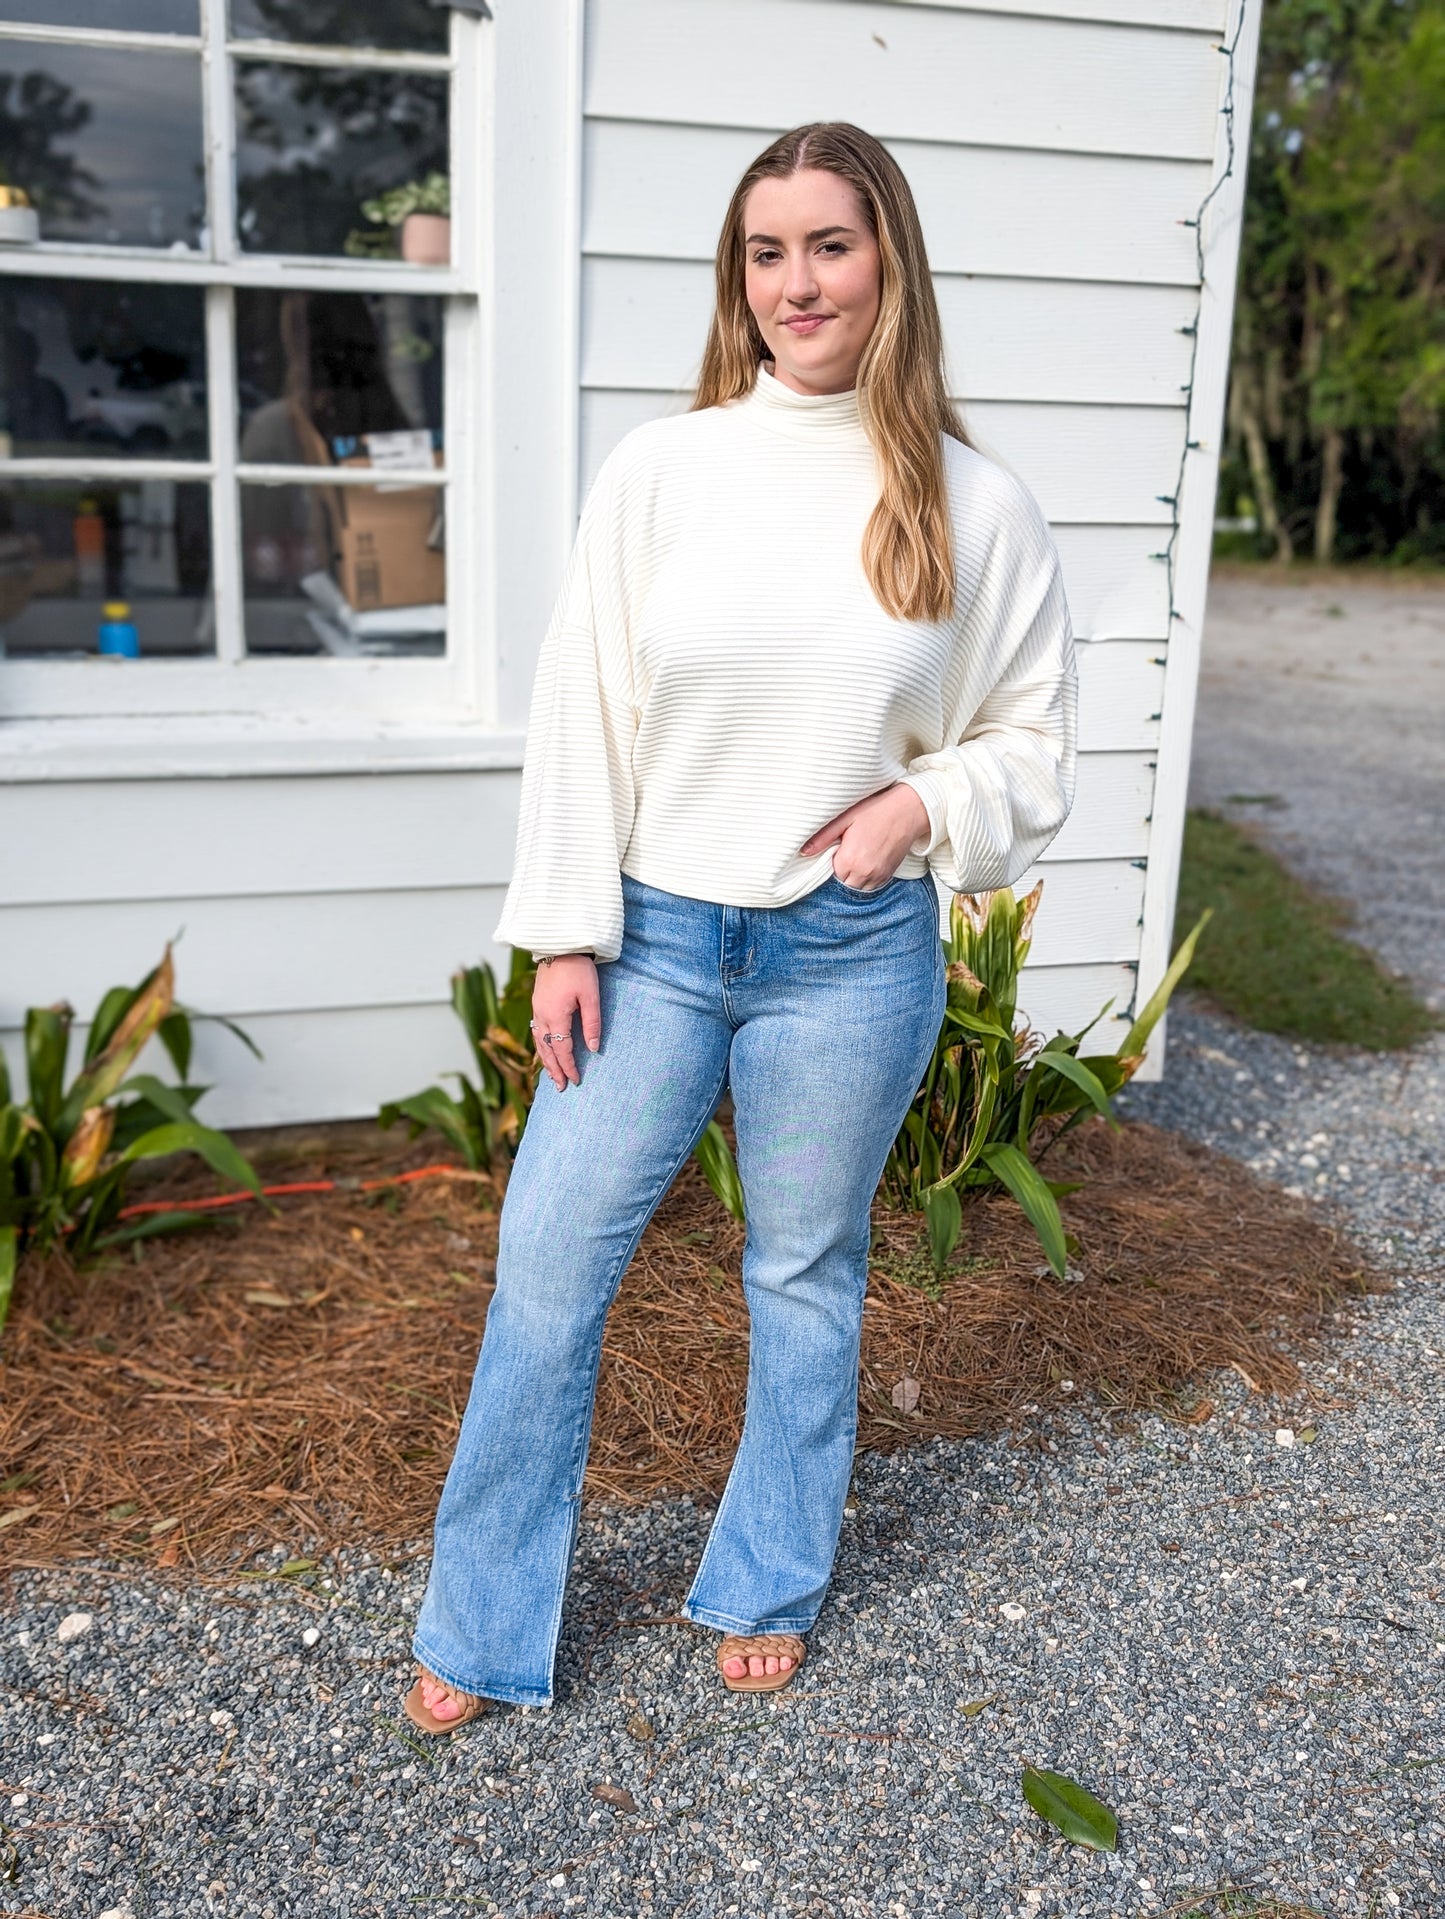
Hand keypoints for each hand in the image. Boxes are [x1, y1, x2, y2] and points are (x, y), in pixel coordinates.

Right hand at [530, 955, 600, 1089]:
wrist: (560, 945)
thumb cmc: (578, 970)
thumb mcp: (591, 996)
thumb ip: (592, 1023)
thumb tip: (593, 1048)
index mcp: (555, 1016)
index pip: (562, 1049)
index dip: (569, 1067)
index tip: (576, 1080)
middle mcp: (541, 1016)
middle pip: (546, 1050)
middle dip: (554, 1070)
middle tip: (561, 1088)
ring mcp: (537, 1009)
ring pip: (538, 1042)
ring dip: (545, 1061)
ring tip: (551, 1075)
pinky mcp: (537, 1003)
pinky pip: (536, 1032)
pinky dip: (540, 1046)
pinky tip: (545, 1050)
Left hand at [801, 783, 929, 890]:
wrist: (909, 811)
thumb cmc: (876, 810)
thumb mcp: (845, 818)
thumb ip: (823, 837)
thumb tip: (803, 851)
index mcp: (850, 859)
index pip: (829, 875)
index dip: (827, 865)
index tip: (830, 854)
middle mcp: (864, 873)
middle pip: (842, 885)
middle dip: (838, 875)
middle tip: (840, 856)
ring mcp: (878, 876)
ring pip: (856, 889)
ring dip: (851, 879)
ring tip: (852, 860)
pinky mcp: (888, 876)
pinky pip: (870, 887)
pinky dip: (864, 880)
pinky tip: (863, 864)